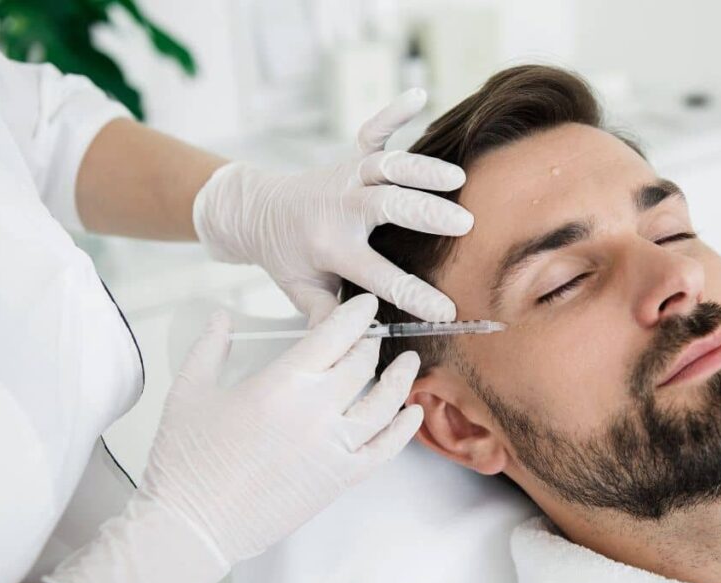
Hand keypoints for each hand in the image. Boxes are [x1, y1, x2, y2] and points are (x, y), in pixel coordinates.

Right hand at [45, 294, 421, 582]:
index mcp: (283, 382)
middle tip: (373, 336)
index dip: (355, 314)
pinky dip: (404, 429)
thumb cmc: (186, 462)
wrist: (192, 526)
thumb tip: (222, 317)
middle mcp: (317, 410)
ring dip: (401, 379)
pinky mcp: (340, 480)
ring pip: (384, 403)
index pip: (335, 334)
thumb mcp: (189, 391)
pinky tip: (413, 413)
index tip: (364, 305)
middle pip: (362, 364)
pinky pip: (385, 450)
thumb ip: (210, 347)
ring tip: (409, 363)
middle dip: (371, 343)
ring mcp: (333, 447)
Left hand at [192, 88, 472, 323]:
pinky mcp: (350, 157)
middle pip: (386, 206)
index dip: (414, 295)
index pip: (377, 274)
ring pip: (385, 166)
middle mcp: (340, 208)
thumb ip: (328, 316)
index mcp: (330, 247)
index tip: (446, 310)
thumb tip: (356, 349)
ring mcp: (346, 177)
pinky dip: (393, 111)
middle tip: (464, 223)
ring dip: (421, 169)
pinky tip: (419, 96)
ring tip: (457, 177)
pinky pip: (372, 131)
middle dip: (424, 213)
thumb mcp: (301, 292)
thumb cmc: (286, 257)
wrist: (256, 211)